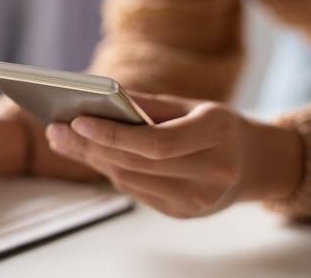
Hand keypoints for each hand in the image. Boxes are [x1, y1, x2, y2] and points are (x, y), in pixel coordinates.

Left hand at [45, 92, 301, 217]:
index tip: (77, 120)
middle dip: (91, 147)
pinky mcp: (184, 213)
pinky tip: (93, 155)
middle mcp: (212, 173)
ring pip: (131, 180)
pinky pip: (137, 192)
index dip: (114, 134)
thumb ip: (147, 104)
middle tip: (56, 130)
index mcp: (218, 135)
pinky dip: (113, 171)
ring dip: (95, 160)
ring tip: (66, 140)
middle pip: (137, 164)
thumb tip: (98, 98)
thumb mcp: (191, 104)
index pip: (157, 142)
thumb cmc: (218, 125)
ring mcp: (199, 200)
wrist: (253, 163)